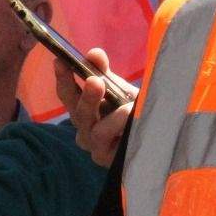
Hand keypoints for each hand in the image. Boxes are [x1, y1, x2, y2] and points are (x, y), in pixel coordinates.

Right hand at [54, 49, 135, 168]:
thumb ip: (103, 70)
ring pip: (96, 131)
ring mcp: (95, 148)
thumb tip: (94, 54)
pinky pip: (114, 145)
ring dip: (113, 117)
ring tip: (128, 108)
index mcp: (81, 109)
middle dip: (87, 96)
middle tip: (96, 81)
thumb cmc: (129, 108)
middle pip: (78, 113)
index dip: (63, 77)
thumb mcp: (117, 86)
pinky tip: (132, 121)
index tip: (60, 60)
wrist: (155, 135)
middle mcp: (84, 129)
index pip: (66, 93)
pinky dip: (122, 130)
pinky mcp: (109, 161)